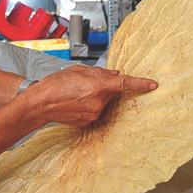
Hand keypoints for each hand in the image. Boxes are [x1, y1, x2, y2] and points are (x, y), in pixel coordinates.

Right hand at [23, 65, 156, 127]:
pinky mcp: (88, 121)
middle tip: (86, 83)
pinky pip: (95, 110)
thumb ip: (100, 72)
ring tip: (76, 92)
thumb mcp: (78, 70)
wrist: (40, 103)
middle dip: (104, 86)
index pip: (125, 84)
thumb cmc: (55, 84)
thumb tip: (114, 74)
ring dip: (95, 95)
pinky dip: (89, 104)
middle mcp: (98, 102)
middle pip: (111, 92)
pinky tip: (75, 101)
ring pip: (103, 101)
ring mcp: (94, 114)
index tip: (152, 84)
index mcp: (98, 87)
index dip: (141, 84)